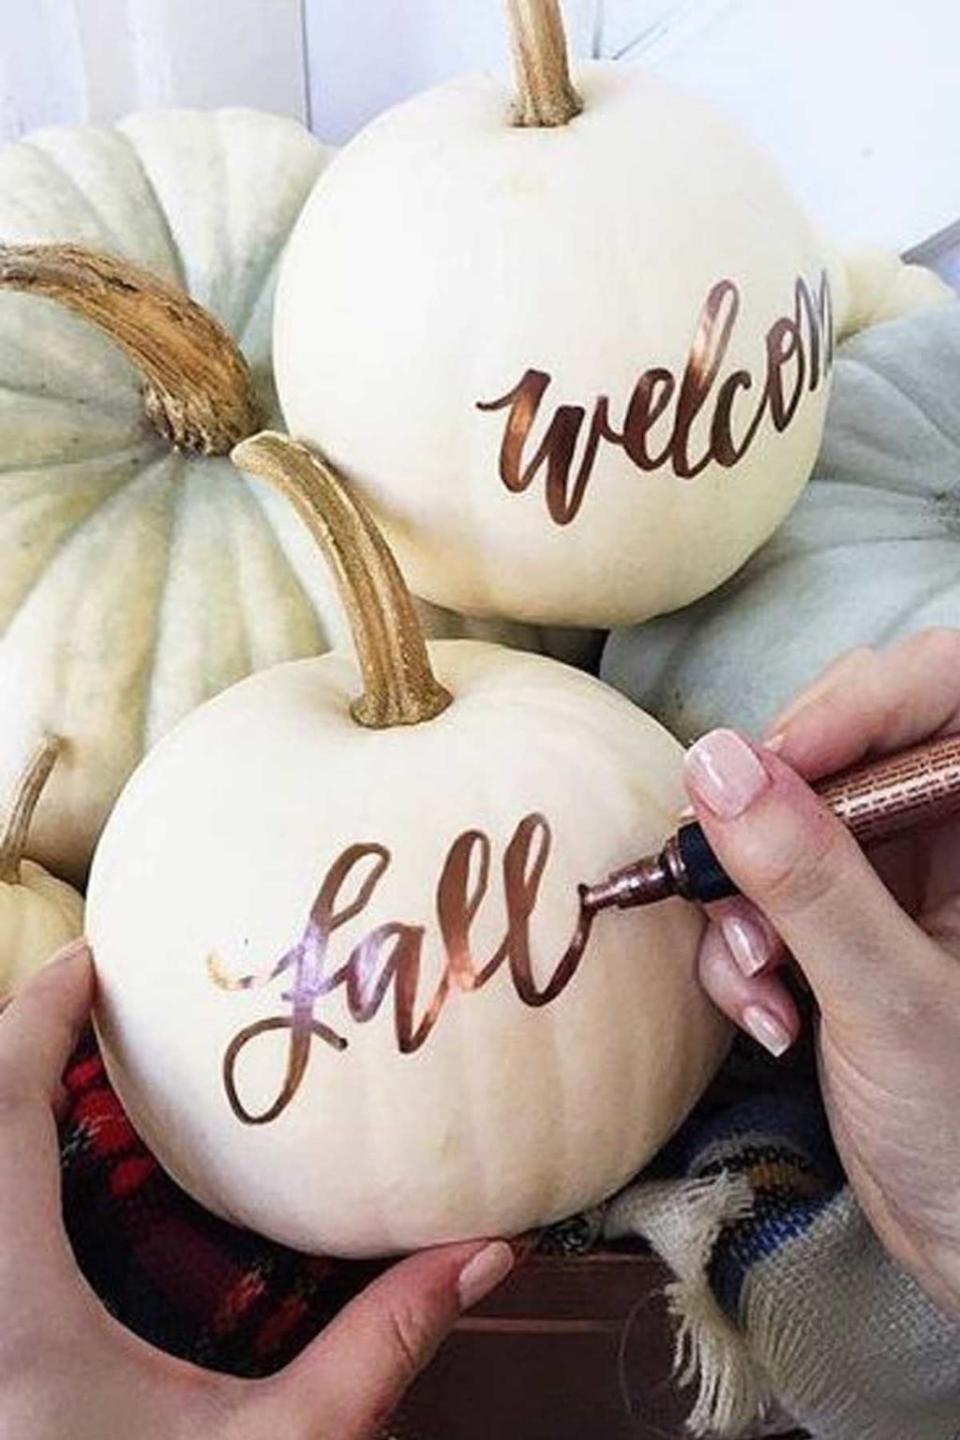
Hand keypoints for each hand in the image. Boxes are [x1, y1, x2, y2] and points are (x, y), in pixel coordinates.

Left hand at [0, 943, 513, 1439]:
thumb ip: (378, 1349)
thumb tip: (486, 1251)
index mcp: (17, 1305)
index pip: (1, 1110)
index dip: (36, 1015)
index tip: (90, 958)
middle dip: (19, 1050)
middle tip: (94, 1002)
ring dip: (8, 1113)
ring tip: (76, 1074)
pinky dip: (8, 1171)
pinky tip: (59, 1188)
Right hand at [685, 629, 959, 1316]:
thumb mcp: (891, 999)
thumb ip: (807, 876)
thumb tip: (718, 763)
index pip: (938, 687)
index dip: (853, 703)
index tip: (766, 767)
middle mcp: (953, 832)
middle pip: (843, 745)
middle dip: (773, 822)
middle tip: (731, 882)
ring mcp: (903, 877)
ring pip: (788, 822)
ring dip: (747, 903)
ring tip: (755, 982)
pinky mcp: (851, 924)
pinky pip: (770, 889)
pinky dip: (745, 948)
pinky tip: (765, 1014)